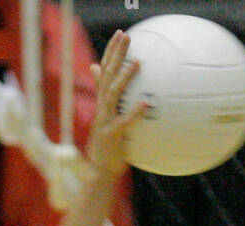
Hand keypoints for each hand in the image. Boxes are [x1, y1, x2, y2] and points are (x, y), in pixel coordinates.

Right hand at [85, 30, 147, 177]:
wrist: (99, 171)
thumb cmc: (107, 146)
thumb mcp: (106, 119)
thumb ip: (106, 99)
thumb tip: (103, 82)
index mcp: (102, 102)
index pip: (104, 70)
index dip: (111, 52)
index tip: (120, 35)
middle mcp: (101, 108)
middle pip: (107, 75)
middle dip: (116, 54)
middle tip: (125, 36)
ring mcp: (104, 120)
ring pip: (113, 94)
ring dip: (124, 77)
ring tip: (137, 62)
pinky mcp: (111, 135)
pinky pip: (123, 122)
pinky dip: (133, 112)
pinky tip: (145, 103)